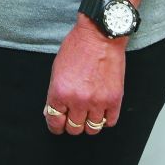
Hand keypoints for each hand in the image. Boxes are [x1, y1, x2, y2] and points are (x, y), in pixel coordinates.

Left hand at [44, 16, 124, 136]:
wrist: (100, 35)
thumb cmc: (78, 47)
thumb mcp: (57, 69)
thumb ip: (54, 93)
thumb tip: (50, 112)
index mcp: (60, 92)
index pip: (55, 122)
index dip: (56, 125)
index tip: (58, 124)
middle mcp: (78, 100)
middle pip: (74, 128)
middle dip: (71, 124)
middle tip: (73, 116)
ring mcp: (98, 101)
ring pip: (92, 129)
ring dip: (88, 123)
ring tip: (88, 114)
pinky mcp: (114, 99)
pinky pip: (110, 122)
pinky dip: (105, 119)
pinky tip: (101, 110)